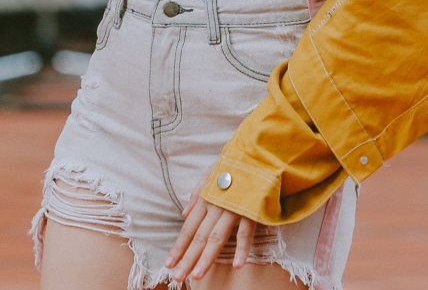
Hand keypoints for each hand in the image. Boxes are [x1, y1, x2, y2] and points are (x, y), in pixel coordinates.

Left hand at [164, 165, 254, 281]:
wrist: (258, 151)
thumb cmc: (234, 163)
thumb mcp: (211, 172)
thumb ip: (197, 193)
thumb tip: (184, 213)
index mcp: (206, 198)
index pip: (188, 228)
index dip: (178, 247)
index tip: (169, 263)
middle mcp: (216, 206)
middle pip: (199, 237)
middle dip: (188, 258)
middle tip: (178, 277)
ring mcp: (234, 208)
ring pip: (217, 237)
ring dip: (207, 258)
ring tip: (197, 275)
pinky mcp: (252, 209)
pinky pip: (246, 231)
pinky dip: (242, 248)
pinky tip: (237, 264)